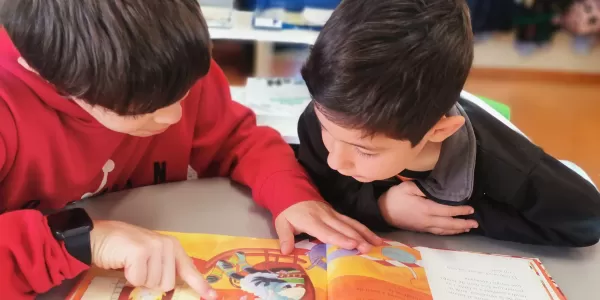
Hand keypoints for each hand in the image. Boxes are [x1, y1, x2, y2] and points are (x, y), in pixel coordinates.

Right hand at [90, 221, 216, 298]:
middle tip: (138, 268)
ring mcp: (155, 247)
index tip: (212, 297)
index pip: (189, 269)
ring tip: (130, 264)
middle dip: (151, 283)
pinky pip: (139, 280)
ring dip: (138, 280)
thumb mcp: (149, 256)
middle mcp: (167, 245)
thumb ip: (164, 268)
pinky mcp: (141, 252)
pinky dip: (129, 277)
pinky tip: (124, 263)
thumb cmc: (122, 249)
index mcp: (172, 246)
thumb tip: (172, 287)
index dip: (200, 285)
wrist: (98, 237)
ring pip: (153, 284)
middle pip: (167, 284)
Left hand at [275, 201, 382, 254]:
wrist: (293, 192)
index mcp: (311, 221)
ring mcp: (333, 214)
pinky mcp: (337, 213)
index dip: (340, 238)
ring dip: (365, 233)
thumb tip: (285, 252)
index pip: (327, 232)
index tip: (352, 245)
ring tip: (378, 243)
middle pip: (343, 228)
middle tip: (369, 248)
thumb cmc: (288, 212)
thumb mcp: (281, 224)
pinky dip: (364, 229)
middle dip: (358, 238)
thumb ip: (285, 237)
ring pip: (351, 223)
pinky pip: (352, 221)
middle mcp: (325, 216)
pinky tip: (374, 237)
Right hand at [378, 181, 478, 234]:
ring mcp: (424, 226)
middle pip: (448, 224)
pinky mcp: (420, 229)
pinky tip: (452, 231)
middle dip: (463, 223)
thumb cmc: (394, 197)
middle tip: (475, 223)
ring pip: (444, 230)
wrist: (381, 211)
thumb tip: (436, 190)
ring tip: (468, 228)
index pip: (447, 211)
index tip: (471, 209)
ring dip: (457, 230)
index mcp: (425, 209)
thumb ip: (422, 189)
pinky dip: (448, 233)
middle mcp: (427, 220)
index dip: (460, 210)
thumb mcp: (407, 187)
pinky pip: (437, 233)